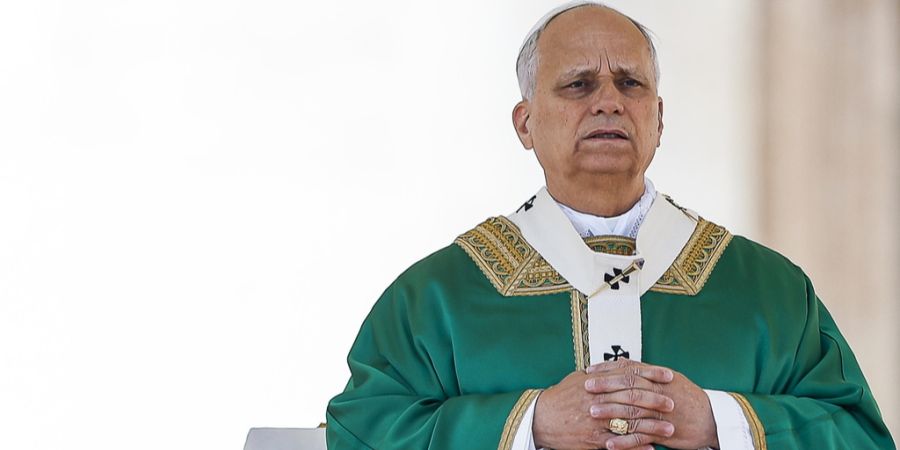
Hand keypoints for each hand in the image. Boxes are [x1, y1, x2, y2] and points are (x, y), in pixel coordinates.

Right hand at [532, 362, 675, 449]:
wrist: (540, 418)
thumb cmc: (560, 397)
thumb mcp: (578, 378)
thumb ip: (601, 373)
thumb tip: (622, 365)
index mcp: (595, 382)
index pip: (628, 375)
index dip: (650, 375)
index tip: (668, 376)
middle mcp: (597, 399)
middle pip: (632, 398)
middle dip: (655, 401)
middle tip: (672, 403)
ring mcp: (595, 421)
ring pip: (629, 423)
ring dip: (651, 427)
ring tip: (669, 429)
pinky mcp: (592, 439)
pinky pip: (618, 444)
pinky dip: (635, 447)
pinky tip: (650, 447)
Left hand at [586, 361, 718, 449]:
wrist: (713, 420)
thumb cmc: (689, 398)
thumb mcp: (670, 380)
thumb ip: (646, 373)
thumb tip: (622, 363)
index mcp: (660, 378)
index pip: (631, 370)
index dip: (609, 369)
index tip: (590, 369)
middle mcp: (660, 393)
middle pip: (629, 387)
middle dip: (606, 387)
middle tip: (586, 387)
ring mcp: (662, 413)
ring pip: (633, 411)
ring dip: (611, 412)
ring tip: (592, 412)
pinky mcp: (665, 433)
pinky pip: (641, 437)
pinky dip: (625, 441)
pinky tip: (609, 443)